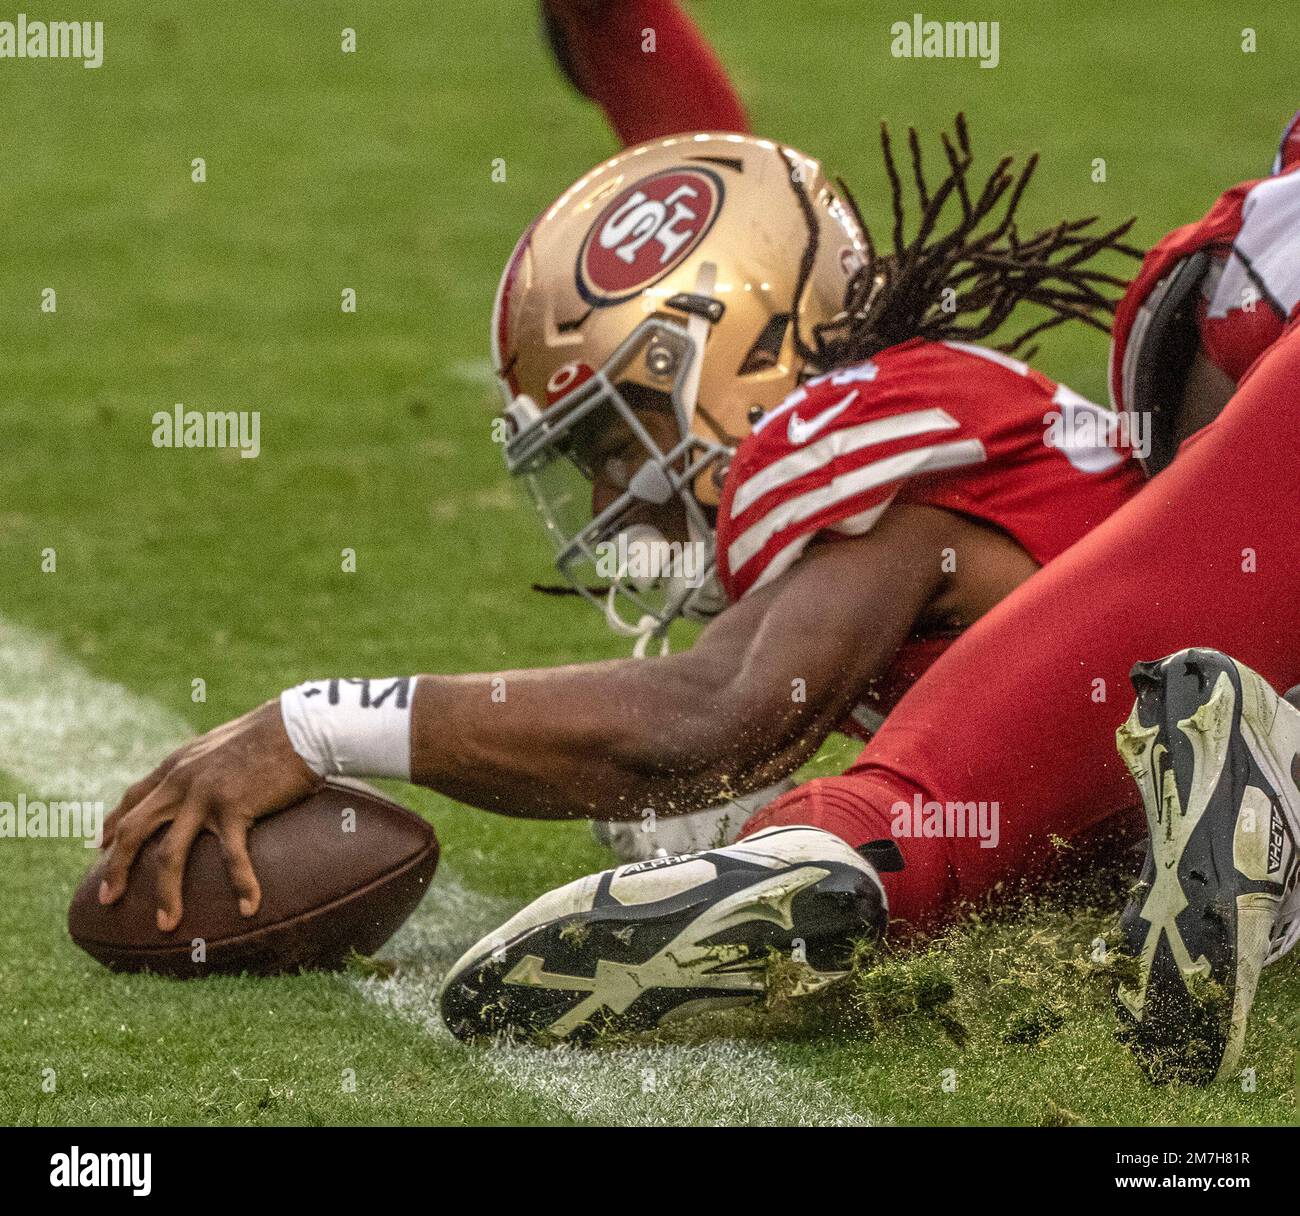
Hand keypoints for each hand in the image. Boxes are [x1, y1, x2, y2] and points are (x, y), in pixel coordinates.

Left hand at [99, 700, 322, 930]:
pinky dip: (241, 885)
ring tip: (166, 925)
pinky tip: (249, 908)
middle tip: (107, 899)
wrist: (300, 724)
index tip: (101, 848)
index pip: (133, 798)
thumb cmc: (273, 733)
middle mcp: (182, 780)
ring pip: (169, 854)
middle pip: (135, 830)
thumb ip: (207, 765)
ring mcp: (205, 795)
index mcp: (178, 765)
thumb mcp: (224, 745)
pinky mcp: (235, 807)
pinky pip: (232, 856)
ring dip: (166, 894)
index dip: (114, 824)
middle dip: (117, 868)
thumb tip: (211, 784)